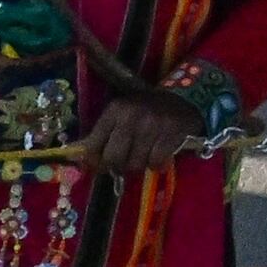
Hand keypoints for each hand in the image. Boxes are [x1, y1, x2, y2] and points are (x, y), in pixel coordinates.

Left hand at [84, 90, 206, 176]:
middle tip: (124, 165)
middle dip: (118, 167)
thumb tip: (83, 163)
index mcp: (115, 110)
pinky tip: (159, 157)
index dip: (94, 161)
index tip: (100, 166)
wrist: (183, 100)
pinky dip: (157, 165)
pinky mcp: (171, 134)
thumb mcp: (122, 116)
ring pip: (135, 164)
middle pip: (113, 158)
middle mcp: (131, 116)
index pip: (93, 144)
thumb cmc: (146, 112)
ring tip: (145, 157)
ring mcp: (152, 125)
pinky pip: (156, 162)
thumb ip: (103, 136)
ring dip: (139, 166)